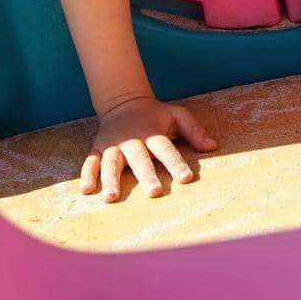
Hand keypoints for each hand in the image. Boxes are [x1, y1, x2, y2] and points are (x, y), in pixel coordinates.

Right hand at [81, 94, 217, 201]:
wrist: (124, 101)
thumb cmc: (155, 115)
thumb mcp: (177, 115)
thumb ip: (194, 130)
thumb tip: (213, 146)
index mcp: (153, 133)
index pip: (166, 149)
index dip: (176, 163)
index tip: (187, 178)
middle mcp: (132, 140)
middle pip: (140, 159)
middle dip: (147, 175)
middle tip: (155, 193)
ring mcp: (113, 145)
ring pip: (111, 163)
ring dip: (111, 180)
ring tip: (112, 198)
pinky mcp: (98, 148)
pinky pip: (91, 162)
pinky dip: (87, 175)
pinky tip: (87, 190)